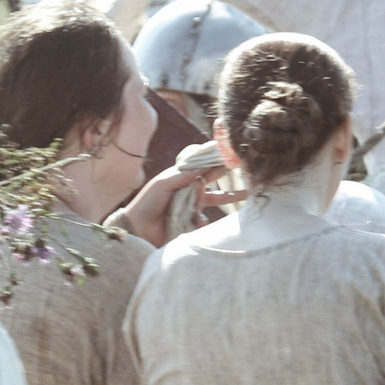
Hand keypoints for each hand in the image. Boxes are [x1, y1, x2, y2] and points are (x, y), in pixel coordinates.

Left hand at [117, 161, 245, 246]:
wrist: (138, 227)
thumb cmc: (147, 202)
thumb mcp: (163, 183)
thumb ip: (182, 174)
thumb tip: (203, 165)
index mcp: (183, 179)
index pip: (203, 168)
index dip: (216, 162)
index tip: (231, 156)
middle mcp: (191, 192)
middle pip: (214, 183)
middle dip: (229, 178)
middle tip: (247, 172)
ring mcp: (193, 207)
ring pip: (215, 200)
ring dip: (229, 197)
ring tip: (247, 194)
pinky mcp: (192, 223)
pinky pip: (205, 220)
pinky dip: (204, 220)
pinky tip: (199, 222)